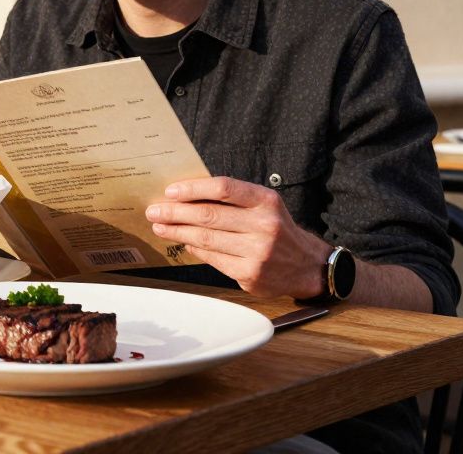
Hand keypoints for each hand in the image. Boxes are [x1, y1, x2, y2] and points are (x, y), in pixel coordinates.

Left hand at [146, 177, 330, 298]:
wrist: (308, 266)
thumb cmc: (277, 229)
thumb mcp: (264, 206)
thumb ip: (232, 200)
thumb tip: (186, 198)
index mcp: (266, 201)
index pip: (223, 189)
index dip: (193, 188)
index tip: (170, 191)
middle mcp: (264, 225)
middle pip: (209, 215)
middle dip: (175, 212)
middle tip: (154, 211)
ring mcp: (257, 252)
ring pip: (206, 239)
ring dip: (178, 232)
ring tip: (160, 227)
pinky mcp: (250, 274)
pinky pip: (213, 259)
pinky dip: (195, 249)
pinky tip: (184, 244)